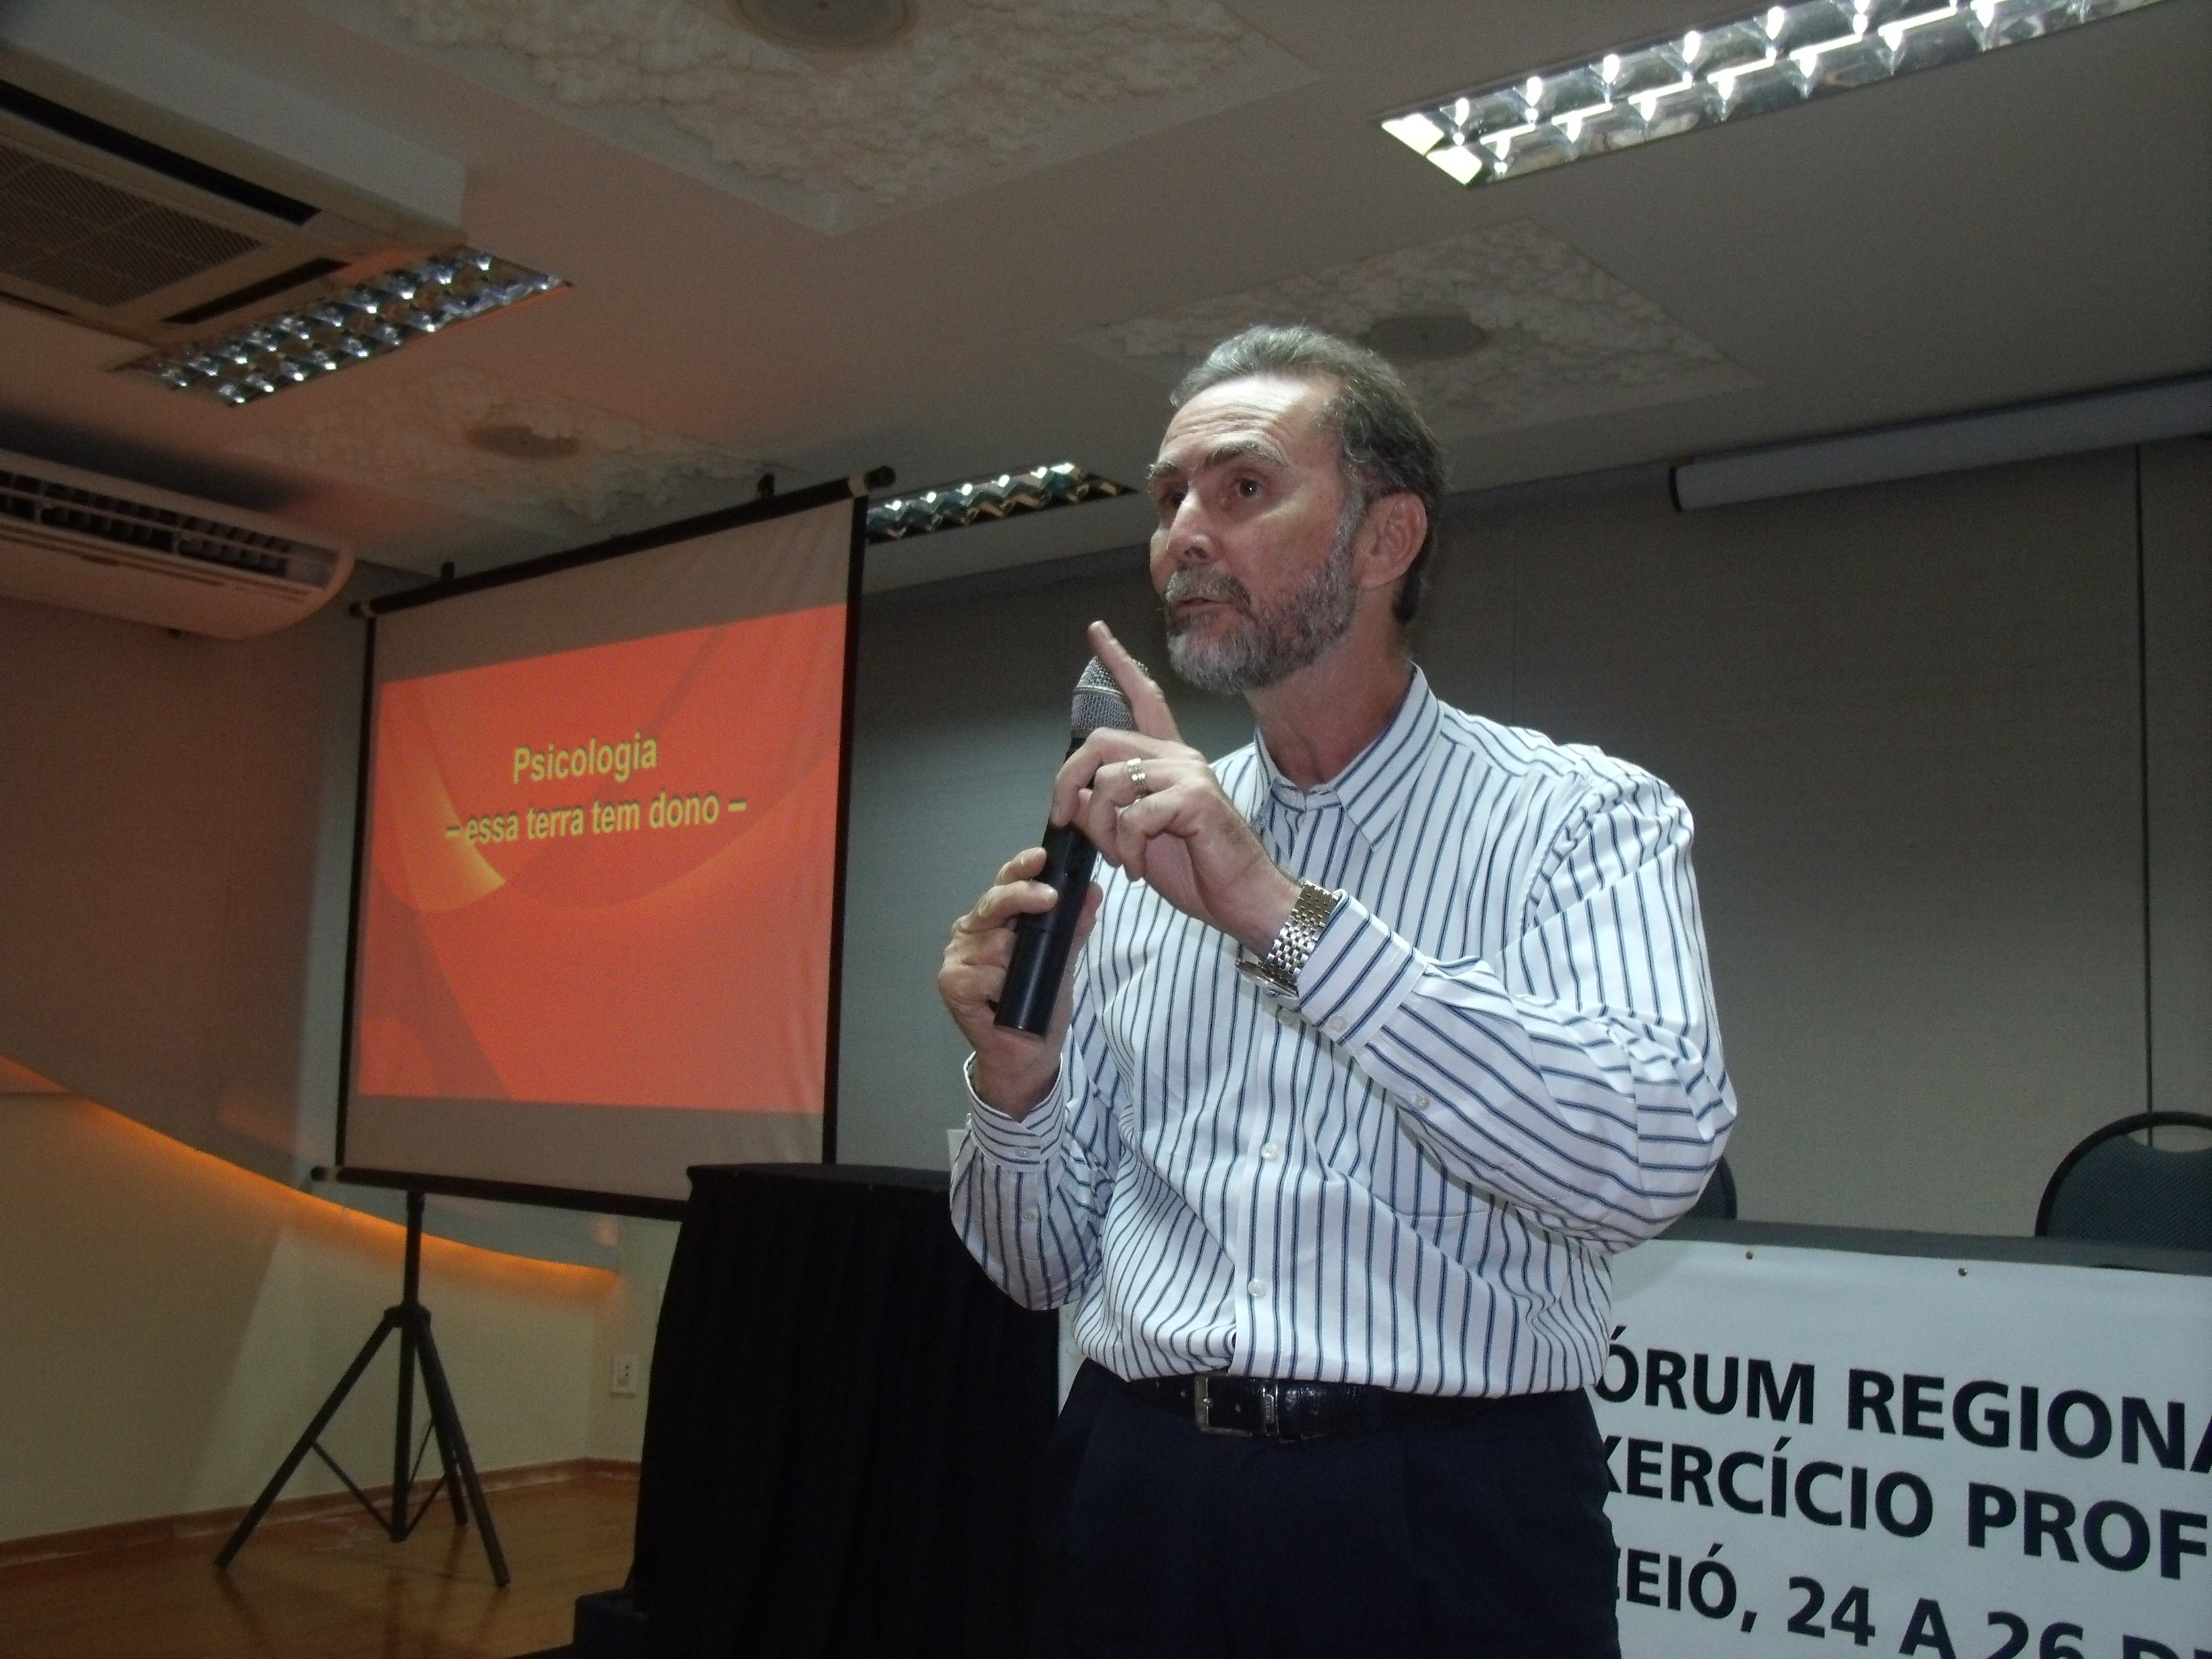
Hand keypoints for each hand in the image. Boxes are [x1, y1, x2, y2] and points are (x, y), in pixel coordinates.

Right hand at [938, 846, 1101, 1117]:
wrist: (1028, 1055)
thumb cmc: (1042, 1004)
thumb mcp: (1064, 961)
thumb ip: (1074, 927)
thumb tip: (1093, 891)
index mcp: (996, 920)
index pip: (1006, 884)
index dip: (1022, 869)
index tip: (1042, 858)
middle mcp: (971, 932)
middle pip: (993, 903)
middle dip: (1022, 898)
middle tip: (1050, 898)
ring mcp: (957, 957)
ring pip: (992, 942)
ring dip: (1015, 961)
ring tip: (1022, 982)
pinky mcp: (951, 983)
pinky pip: (981, 974)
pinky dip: (999, 985)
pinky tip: (1003, 997)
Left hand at [1050, 620, 1299, 953]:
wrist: (1242, 898)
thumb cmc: (1197, 869)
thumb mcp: (1136, 838)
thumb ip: (1106, 813)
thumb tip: (1072, 798)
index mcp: (1168, 760)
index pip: (1143, 697)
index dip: (1117, 663)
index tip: (1097, 631)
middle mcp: (1179, 757)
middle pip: (1101, 741)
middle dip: (1068, 781)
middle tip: (1066, 819)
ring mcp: (1188, 774)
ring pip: (1110, 783)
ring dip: (1103, 830)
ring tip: (1123, 857)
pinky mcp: (1195, 798)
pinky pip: (1134, 816)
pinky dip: (1126, 850)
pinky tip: (1139, 868)